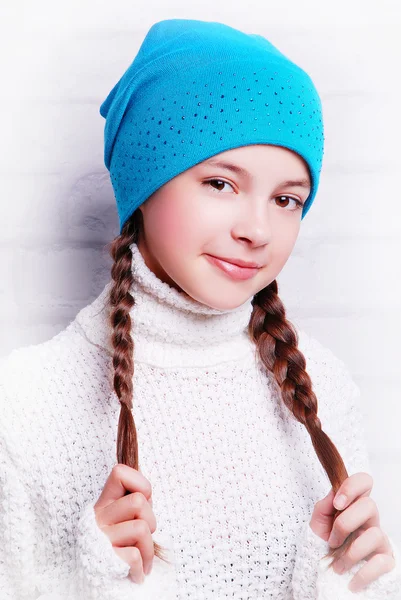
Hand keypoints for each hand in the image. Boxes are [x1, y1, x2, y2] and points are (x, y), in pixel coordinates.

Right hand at [93, 464, 155, 583]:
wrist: (105, 585)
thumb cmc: (123, 545)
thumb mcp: (125, 518)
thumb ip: (133, 500)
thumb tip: (146, 489)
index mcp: (104, 502)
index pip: (119, 472)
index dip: (140, 482)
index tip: (144, 499)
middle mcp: (98, 517)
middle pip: (139, 502)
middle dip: (151, 520)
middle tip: (145, 535)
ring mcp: (101, 538)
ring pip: (141, 528)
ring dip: (149, 548)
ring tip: (142, 557)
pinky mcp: (106, 560)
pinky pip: (135, 555)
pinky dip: (142, 567)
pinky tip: (137, 572)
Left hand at [309, 472, 394, 592]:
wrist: (327, 572)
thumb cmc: (325, 543)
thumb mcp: (318, 523)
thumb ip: (324, 507)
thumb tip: (334, 493)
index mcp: (354, 504)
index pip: (364, 481)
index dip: (352, 487)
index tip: (337, 503)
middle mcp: (370, 519)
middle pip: (370, 505)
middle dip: (345, 524)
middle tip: (332, 541)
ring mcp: (380, 539)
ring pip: (375, 534)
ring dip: (351, 552)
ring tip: (337, 566)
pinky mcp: (386, 560)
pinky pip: (382, 562)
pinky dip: (363, 574)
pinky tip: (352, 581)